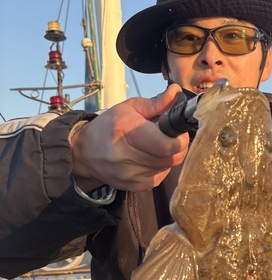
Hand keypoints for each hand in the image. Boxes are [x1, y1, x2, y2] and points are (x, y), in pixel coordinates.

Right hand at [71, 84, 189, 191]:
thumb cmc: (109, 127)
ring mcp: (132, 175)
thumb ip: (156, 103)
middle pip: (172, 157)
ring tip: (154, 145)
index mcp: (127, 132)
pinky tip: (149, 157)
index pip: (168, 145)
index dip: (179, 137)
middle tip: (166, 136)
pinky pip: (162, 175)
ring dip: (168, 155)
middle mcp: (127, 157)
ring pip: (169, 166)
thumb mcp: (129, 108)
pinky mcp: (136, 186)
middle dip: (175, 145)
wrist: (85, 153)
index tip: (176, 130)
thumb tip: (176, 92)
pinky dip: (160, 166)